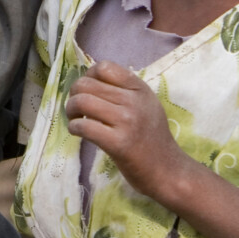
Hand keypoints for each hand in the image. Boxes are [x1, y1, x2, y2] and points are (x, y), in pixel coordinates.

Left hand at [64, 61, 191, 200]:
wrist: (167, 170)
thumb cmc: (152, 139)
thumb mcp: (146, 105)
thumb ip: (124, 91)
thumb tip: (89, 80)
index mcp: (140, 89)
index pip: (104, 67)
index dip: (88, 76)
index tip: (87, 90)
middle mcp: (134, 101)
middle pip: (87, 84)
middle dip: (73, 95)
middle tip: (76, 108)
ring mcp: (126, 121)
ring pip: (82, 102)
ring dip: (71, 110)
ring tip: (75, 119)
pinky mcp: (118, 143)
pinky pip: (84, 126)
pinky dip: (74, 127)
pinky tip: (78, 132)